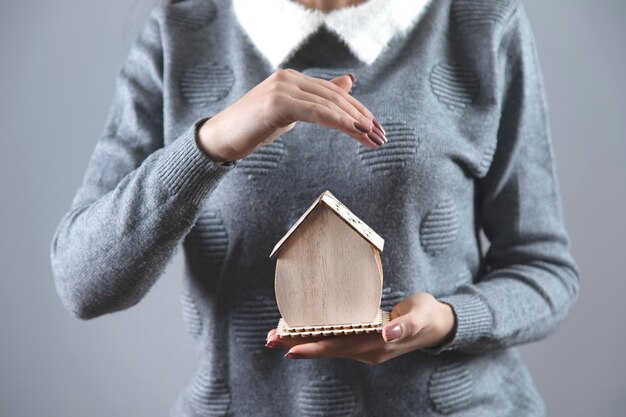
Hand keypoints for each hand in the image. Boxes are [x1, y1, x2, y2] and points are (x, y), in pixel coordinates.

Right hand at [196, 69, 387, 162]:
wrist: (220, 139)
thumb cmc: (253, 129)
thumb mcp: (291, 114)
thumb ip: (317, 100)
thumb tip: (348, 83)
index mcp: (293, 79)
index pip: (334, 93)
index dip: (358, 110)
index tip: (376, 128)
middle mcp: (289, 78)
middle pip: (335, 97)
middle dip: (362, 118)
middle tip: (381, 136)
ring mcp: (282, 87)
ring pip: (329, 104)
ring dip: (355, 122)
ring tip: (373, 137)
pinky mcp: (277, 102)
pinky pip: (315, 111)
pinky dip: (338, 121)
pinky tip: (354, 130)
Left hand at [265, 292, 455, 364]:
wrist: (438, 324)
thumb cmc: (428, 316)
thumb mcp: (421, 316)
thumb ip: (404, 325)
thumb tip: (387, 332)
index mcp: (378, 345)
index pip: (339, 347)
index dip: (314, 348)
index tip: (289, 348)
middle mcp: (367, 350)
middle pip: (326, 349)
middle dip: (298, 345)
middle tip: (269, 340)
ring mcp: (364, 347)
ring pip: (328, 346)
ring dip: (302, 342)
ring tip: (276, 337)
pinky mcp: (363, 339)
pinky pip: (335, 340)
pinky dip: (315, 337)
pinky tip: (301, 332)